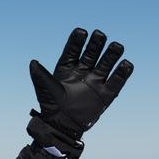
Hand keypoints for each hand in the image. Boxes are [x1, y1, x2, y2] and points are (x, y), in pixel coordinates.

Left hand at [27, 28, 133, 158]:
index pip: (74, 50)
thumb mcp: (44, 89)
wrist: (61, 127)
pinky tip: (126, 64)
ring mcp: (95, 82)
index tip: (81, 32)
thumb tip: (32, 63)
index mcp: (68, 67)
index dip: (78, 40)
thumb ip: (40, 76)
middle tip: (99, 35)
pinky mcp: (106, 94)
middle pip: (93, 53)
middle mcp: (83, 71)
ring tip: (117, 46)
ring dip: (112, 54)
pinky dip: (123, 73)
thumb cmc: (51, 107)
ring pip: (106, 63)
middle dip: (97, 43)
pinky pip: (117, 82)